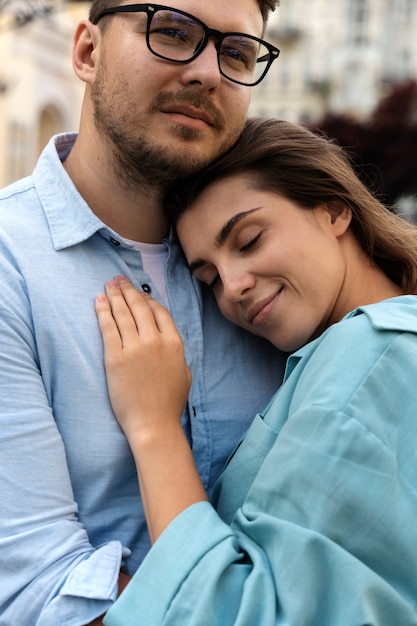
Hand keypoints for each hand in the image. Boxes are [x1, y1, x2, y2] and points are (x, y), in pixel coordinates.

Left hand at [95, 277, 191, 442]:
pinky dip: (103, 311)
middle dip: (128, 290)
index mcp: (174, 343)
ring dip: (114, 295)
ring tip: (108, 284)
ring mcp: (134, 348)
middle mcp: (155, 340)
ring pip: (123, 313)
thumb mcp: (184, 373)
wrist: (153, 423)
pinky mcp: (115, 358)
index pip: (159, 312)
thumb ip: (177, 351)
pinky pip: (108, 327)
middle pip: (139, 307)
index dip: (146, 299)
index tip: (138, 293)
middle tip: (118, 279)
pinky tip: (99, 301)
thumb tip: (167, 338)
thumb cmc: (170, 403)